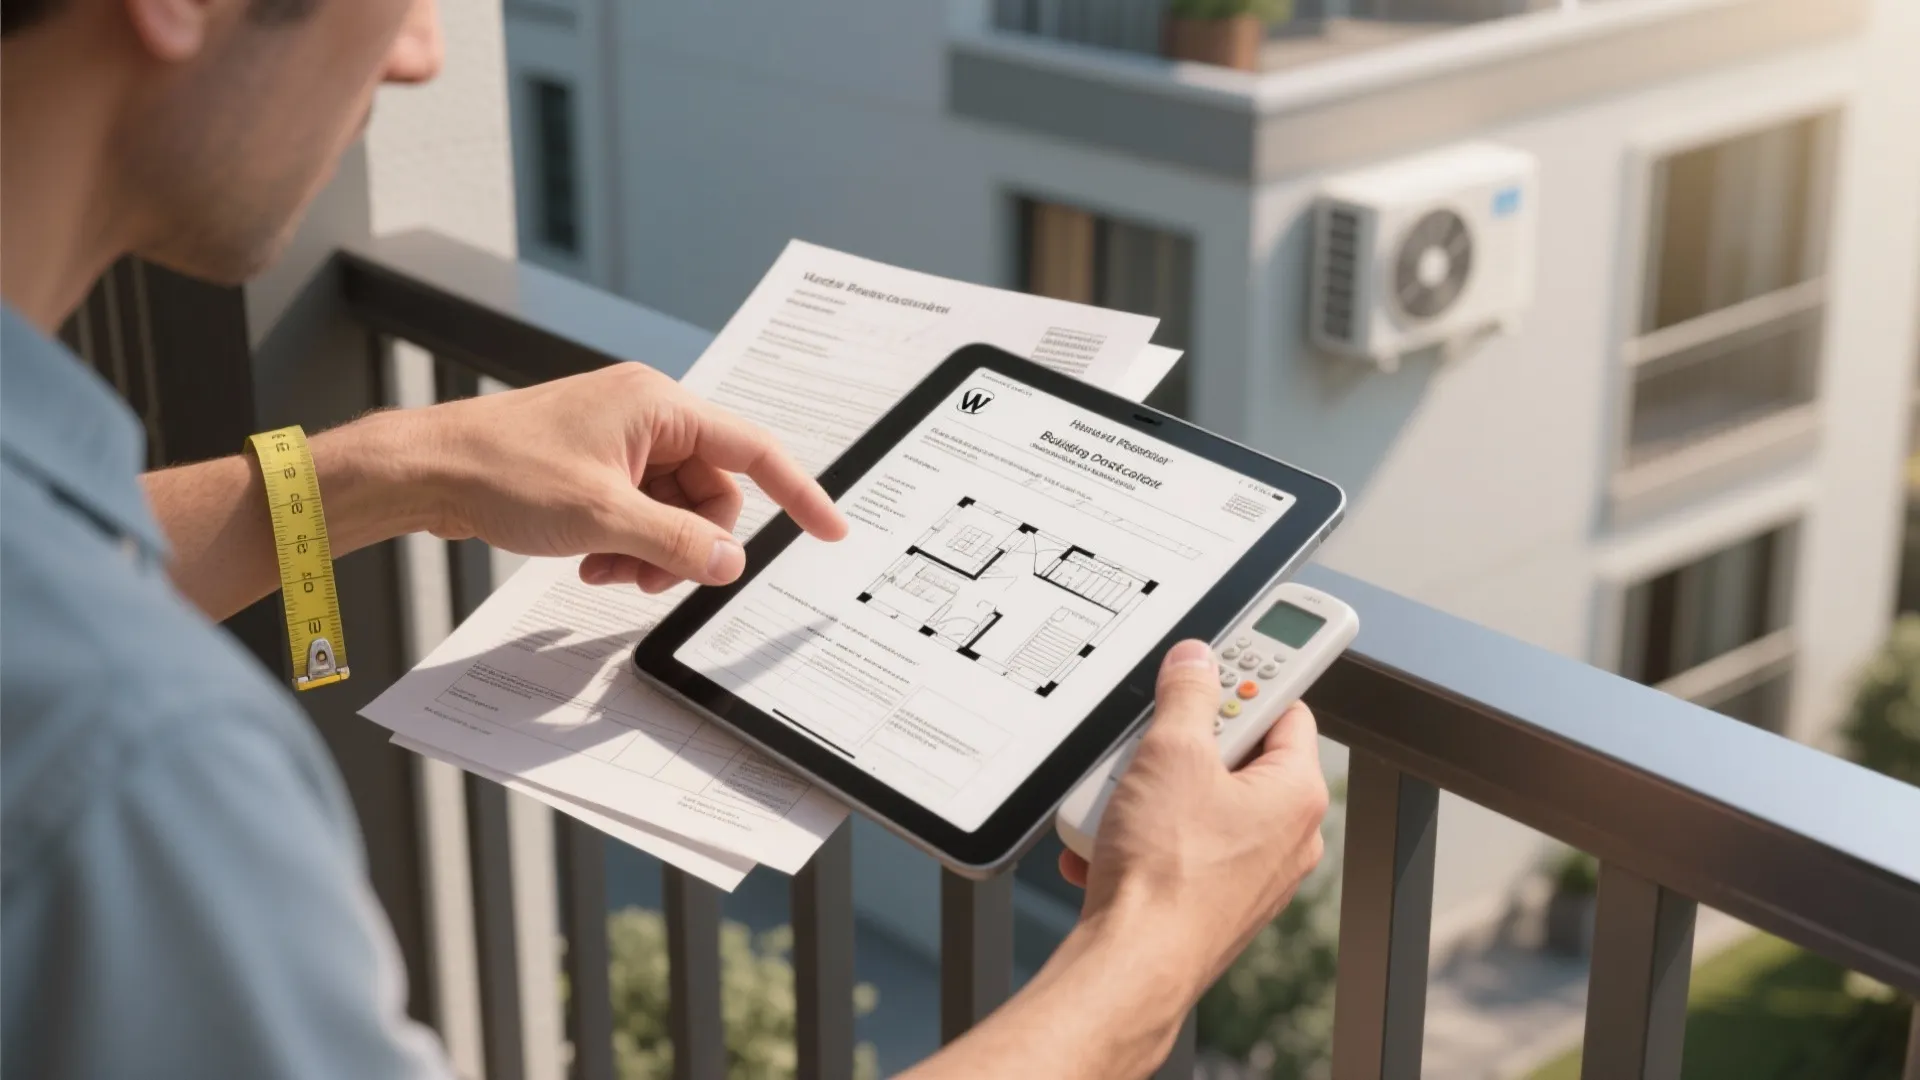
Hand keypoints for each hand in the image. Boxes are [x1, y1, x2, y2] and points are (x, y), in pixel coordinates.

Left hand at [412, 363, 846, 589]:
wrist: (427, 470)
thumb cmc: (503, 471)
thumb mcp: (603, 518)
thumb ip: (677, 544)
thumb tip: (730, 562)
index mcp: (660, 405)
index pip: (753, 450)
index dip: (799, 493)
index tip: (831, 530)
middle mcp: (647, 415)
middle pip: (712, 492)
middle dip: (688, 543)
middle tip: (649, 578)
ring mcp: (620, 440)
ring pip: (674, 510)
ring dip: (652, 552)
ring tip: (608, 573)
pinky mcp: (596, 465)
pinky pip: (640, 512)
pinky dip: (626, 544)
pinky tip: (591, 562)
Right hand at [1059, 640, 1329, 994]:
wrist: (1131, 964)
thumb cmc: (1167, 876)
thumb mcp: (1171, 753)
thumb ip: (1187, 696)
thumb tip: (1196, 663)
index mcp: (1296, 793)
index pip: (1286, 707)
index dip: (1246, 677)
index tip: (1222, 657)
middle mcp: (1285, 835)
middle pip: (1235, 753)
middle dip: (1182, 740)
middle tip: (1154, 735)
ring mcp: (1247, 871)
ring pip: (1196, 799)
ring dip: (1151, 787)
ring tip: (1122, 796)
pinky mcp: (1208, 898)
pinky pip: (1174, 842)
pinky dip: (1139, 833)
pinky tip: (1109, 837)